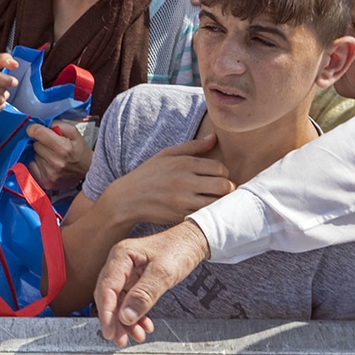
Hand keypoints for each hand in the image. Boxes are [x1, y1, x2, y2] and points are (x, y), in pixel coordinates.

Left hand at [26, 121, 92, 191]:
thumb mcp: (74, 133)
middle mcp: (55, 162)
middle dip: (41, 142)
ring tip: (51, 155)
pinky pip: (31, 166)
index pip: (38, 133)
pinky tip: (47, 164)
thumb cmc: (80, 151)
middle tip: (51, 145)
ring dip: (40, 153)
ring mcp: (50, 174)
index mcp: (63, 148)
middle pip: (35, 144)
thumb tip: (42, 124)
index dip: (34, 128)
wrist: (88, 172)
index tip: (34, 129)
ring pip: (34, 155)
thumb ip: (58, 124)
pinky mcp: (45, 182)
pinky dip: (37, 164)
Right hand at [95, 220, 209, 346]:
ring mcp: (127, 271)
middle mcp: (120, 263)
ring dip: (125, 320)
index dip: (106, 312)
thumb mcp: (163, 273)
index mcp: (121, 256)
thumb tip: (126, 316)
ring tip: (136, 335)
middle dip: (114, 320)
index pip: (106, 288)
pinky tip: (144, 324)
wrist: (193, 241)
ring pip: (119, 301)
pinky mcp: (135, 279)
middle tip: (121, 339)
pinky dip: (135, 314)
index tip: (109, 331)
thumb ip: (143, 295)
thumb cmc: (178, 249)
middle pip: (109, 296)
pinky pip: (130, 300)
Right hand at [108, 134, 233, 226]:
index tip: (218, 177)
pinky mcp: (181, 216)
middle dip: (227, 188)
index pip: (220, 168)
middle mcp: (185, 181)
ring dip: (220, 202)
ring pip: (218, 203)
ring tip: (213, 200)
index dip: (223, 173)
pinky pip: (205, 215)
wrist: (127, 198)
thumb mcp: (166, 154)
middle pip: (224, 186)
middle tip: (220, 190)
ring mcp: (183, 200)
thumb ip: (193, 146)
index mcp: (183, 163)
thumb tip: (214, 137)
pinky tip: (202, 209)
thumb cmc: (149, 174)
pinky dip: (208, 213)